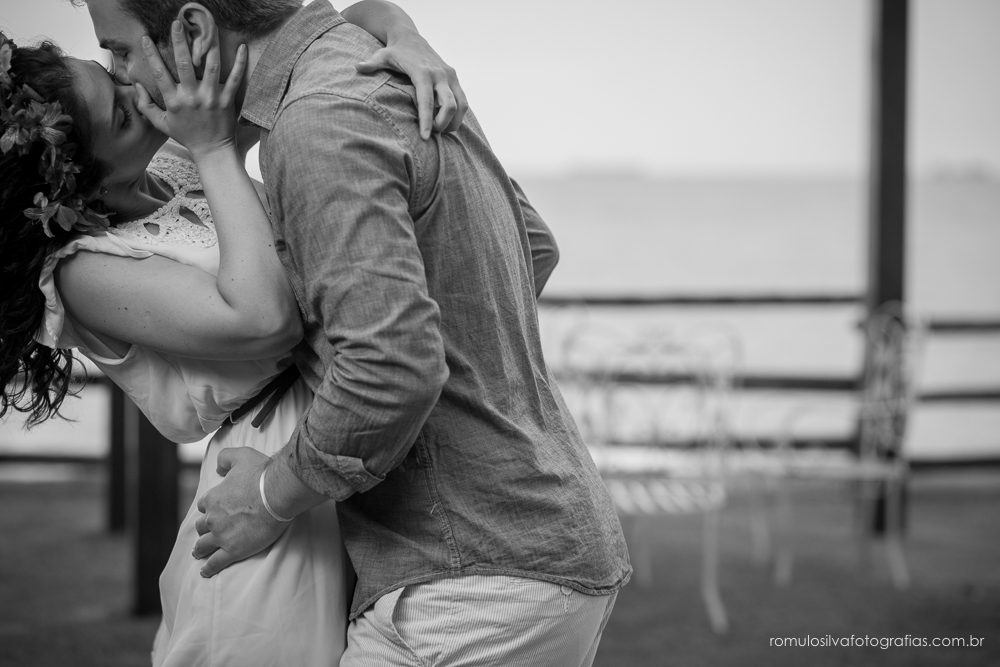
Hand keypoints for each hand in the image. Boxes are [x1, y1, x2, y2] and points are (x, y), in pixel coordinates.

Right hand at [135, 20, 246, 160]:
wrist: (212, 150)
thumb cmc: (186, 135)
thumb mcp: (161, 124)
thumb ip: (146, 105)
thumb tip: (135, 85)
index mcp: (174, 101)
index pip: (159, 73)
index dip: (151, 55)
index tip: (146, 38)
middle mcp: (192, 98)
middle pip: (184, 64)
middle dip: (180, 42)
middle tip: (177, 24)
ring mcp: (211, 98)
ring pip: (211, 67)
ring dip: (210, 46)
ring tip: (209, 28)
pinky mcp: (228, 101)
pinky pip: (235, 79)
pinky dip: (239, 63)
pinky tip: (241, 47)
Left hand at [192, 447, 288, 577]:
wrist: (279, 493)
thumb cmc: (262, 474)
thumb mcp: (242, 455)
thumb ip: (226, 458)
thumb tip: (217, 468)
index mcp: (213, 498)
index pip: (204, 506)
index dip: (209, 508)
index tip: (214, 511)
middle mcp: (213, 518)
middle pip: (202, 527)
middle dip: (204, 529)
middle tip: (207, 534)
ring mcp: (222, 536)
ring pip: (203, 546)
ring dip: (200, 550)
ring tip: (199, 553)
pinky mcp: (233, 550)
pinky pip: (215, 563)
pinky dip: (208, 568)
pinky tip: (205, 571)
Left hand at [356, 27, 466, 139]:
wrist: (410, 37)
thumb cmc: (395, 51)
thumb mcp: (382, 56)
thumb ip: (371, 64)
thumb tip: (357, 67)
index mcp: (423, 72)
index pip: (427, 100)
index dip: (427, 121)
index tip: (425, 138)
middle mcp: (440, 74)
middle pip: (450, 105)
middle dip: (443, 124)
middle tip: (432, 134)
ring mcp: (450, 76)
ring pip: (461, 105)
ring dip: (453, 122)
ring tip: (440, 131)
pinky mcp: (455, 78)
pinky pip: (463, 101)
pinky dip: (458, 115)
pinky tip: (446, 123)